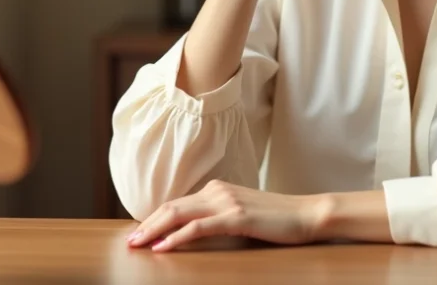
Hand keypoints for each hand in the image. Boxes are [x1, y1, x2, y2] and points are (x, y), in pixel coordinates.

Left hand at [126, 180, 325, 251]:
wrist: (307, 214)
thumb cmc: (278, 219)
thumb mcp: (243, 214)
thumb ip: (219, 217)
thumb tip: (194, 232)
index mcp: (218, 188)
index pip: (178, 203)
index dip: (154, 218)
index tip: (138, 233)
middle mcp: (218, 190)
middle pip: (172, 206)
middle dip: (146, 224)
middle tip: (129, 242)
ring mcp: (227, 202)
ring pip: (179, 214)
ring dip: (154, 230)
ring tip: (137, 244)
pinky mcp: (236, 217)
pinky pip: (199, 227)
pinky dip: (177, 237)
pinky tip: (163, 247)